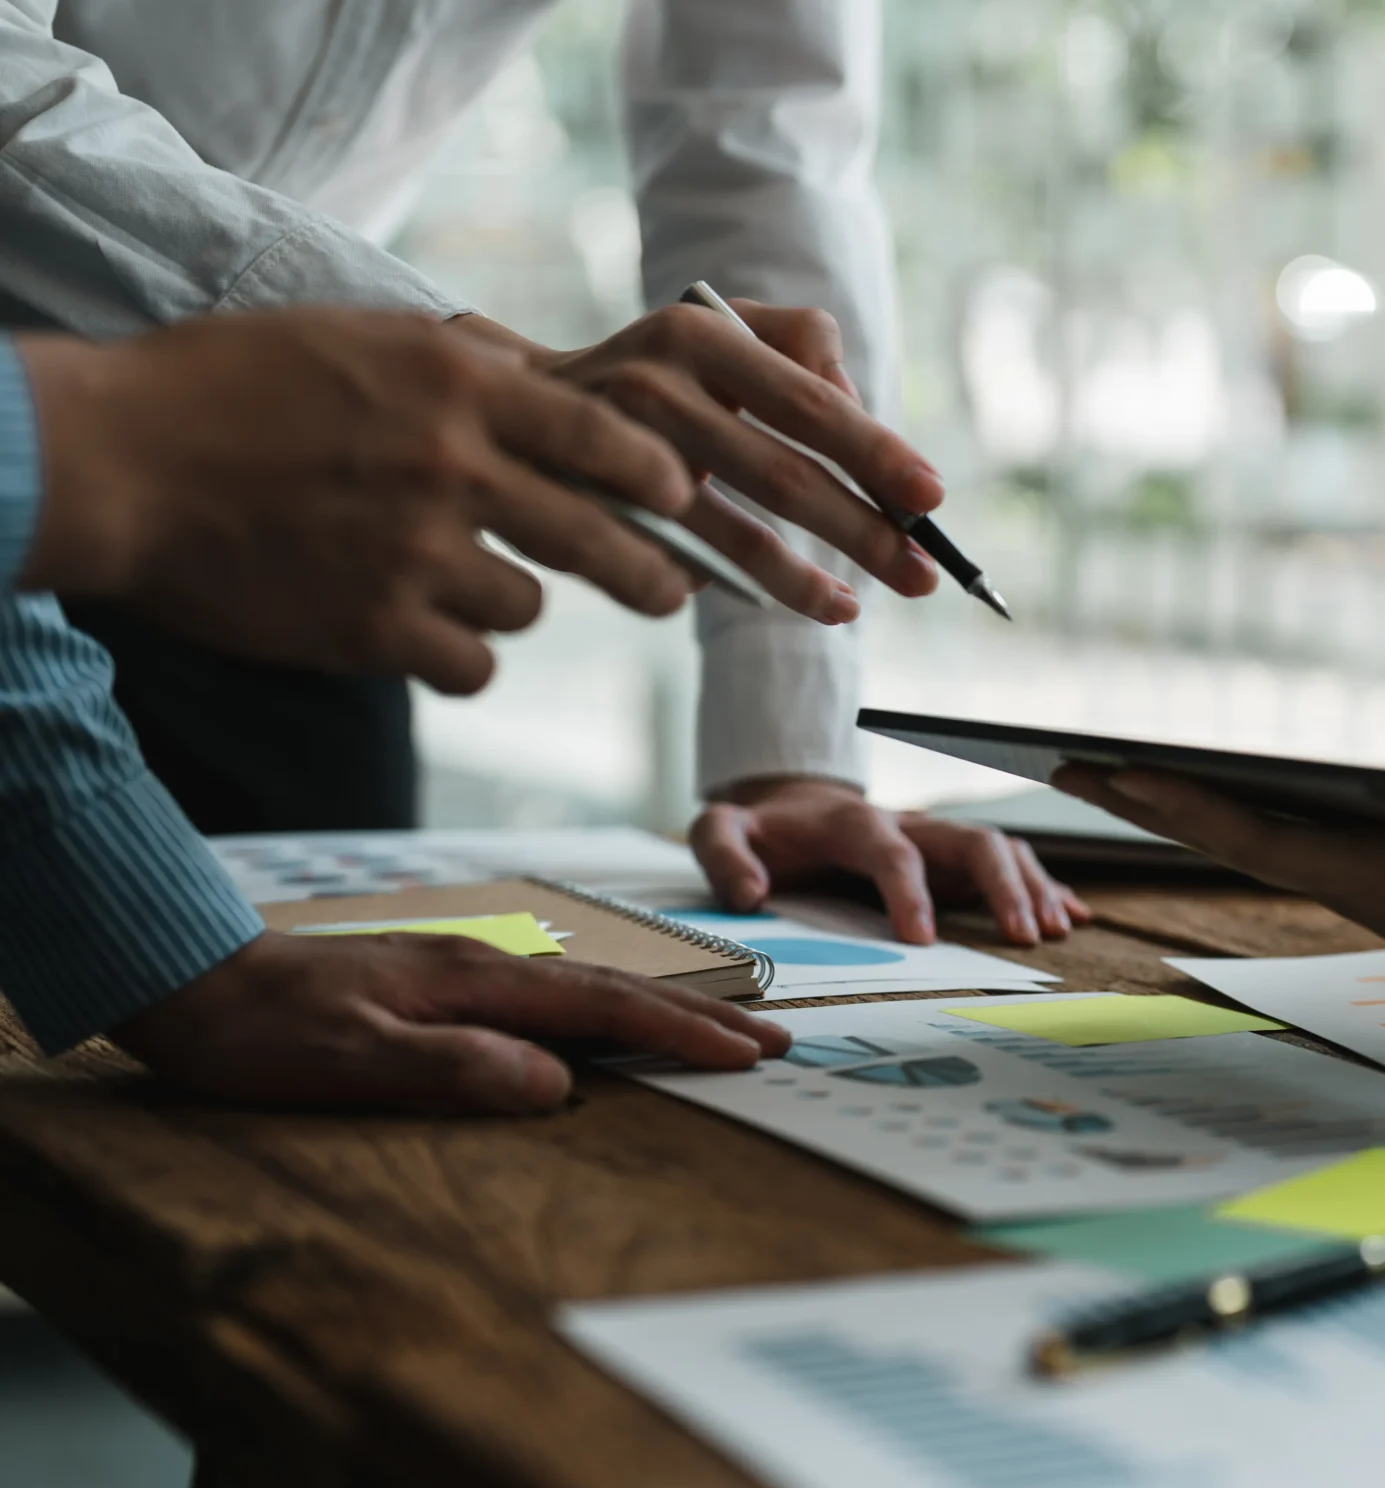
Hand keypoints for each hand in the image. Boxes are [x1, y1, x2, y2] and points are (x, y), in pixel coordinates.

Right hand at [17, 312, 700, 693]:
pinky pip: (471, 665)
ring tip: (445, 581)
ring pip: (527, 605)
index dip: (659, 478)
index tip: (683, 497)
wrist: (112, 461)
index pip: (607, 437)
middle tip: (670, 592)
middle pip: (601, 539)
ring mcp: (416, 553)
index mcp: (455, 386)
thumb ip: (461, 362)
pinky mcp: (375, 629)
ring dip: (505, 602)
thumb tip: (546, 372)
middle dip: (650, 575)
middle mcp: (452, 468)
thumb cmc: (226, 386)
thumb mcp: (357, 336)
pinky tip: (417, 635)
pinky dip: (454, 657)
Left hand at [110, 931, 788, 1112]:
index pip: (604, 1008)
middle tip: (770, 1037)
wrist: (182, 975)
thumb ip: (455, 1069)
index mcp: (476, 983)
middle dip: (698, 1014)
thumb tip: (554, 1084)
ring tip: (714, 1028)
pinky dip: (602, 1010)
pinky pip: (548, 994)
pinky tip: (603, 1023)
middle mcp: (483, 966)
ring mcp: (461, 970)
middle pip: (613, 989)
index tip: (749, 1052)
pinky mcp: (435, 983)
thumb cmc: (257, 1030)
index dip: (682, 1031)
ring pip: (585, 988)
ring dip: (657, 1010)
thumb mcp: (351, 1062)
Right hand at [461, 300, 944, 621]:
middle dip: (862, 532)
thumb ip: (799, 347)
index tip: (931, 496)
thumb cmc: (659, 374)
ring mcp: (616, 456)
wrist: (524, 406)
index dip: (875, 452)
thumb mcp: (722, 334)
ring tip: (855, 609)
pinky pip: (683, 566)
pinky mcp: (593, 515)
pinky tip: (787, 599)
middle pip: (782, 475)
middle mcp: (654, 387)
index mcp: (699, 334)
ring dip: (805, 581)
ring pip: (736, 534)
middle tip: (923, 576)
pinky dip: (737, 586)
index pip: (807, 400)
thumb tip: (858, 404)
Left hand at [690, 777, 1088, 946]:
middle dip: (1003, 885)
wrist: (793, 807)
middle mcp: (909, 823)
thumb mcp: (720, 830)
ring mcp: (938, 839)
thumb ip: (724, 856)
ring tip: (1053, 930)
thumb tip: (752, 896)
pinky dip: (1043, 886)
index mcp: (853, 822)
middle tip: (1022, 936)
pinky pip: (1010, 863)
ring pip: (1000, 848)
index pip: (890, 851)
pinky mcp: (954, 857)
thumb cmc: (762, 832)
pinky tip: (1070, 917)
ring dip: (1032, 886)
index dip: (908, 891)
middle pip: (971, 839)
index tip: (922, 940)